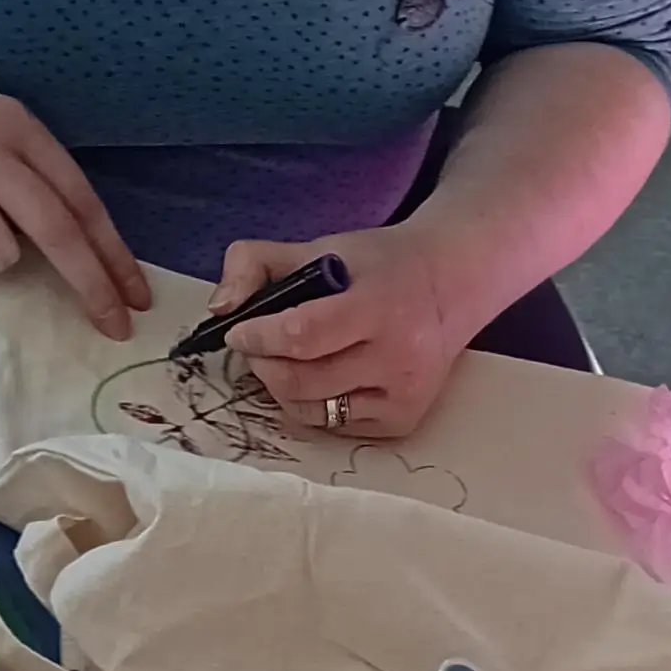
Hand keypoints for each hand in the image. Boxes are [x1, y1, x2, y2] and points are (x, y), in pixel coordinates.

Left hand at [215, 220, 496, 440]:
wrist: (451, 286)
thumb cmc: (378, 265)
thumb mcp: (320, 245)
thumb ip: (256, 261)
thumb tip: (219, 310)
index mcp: (380, 306)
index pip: (303, 335)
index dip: (259, 337)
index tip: (239, 332)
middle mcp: (398, 358)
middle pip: (302, 380)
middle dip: (264, 365)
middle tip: (257, 348)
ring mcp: (403, 396)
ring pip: (313, 410)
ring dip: (281, 388)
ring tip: (282, 361)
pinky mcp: (403, 421)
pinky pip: (334, 425)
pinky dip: (312, 405)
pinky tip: (317, 378)